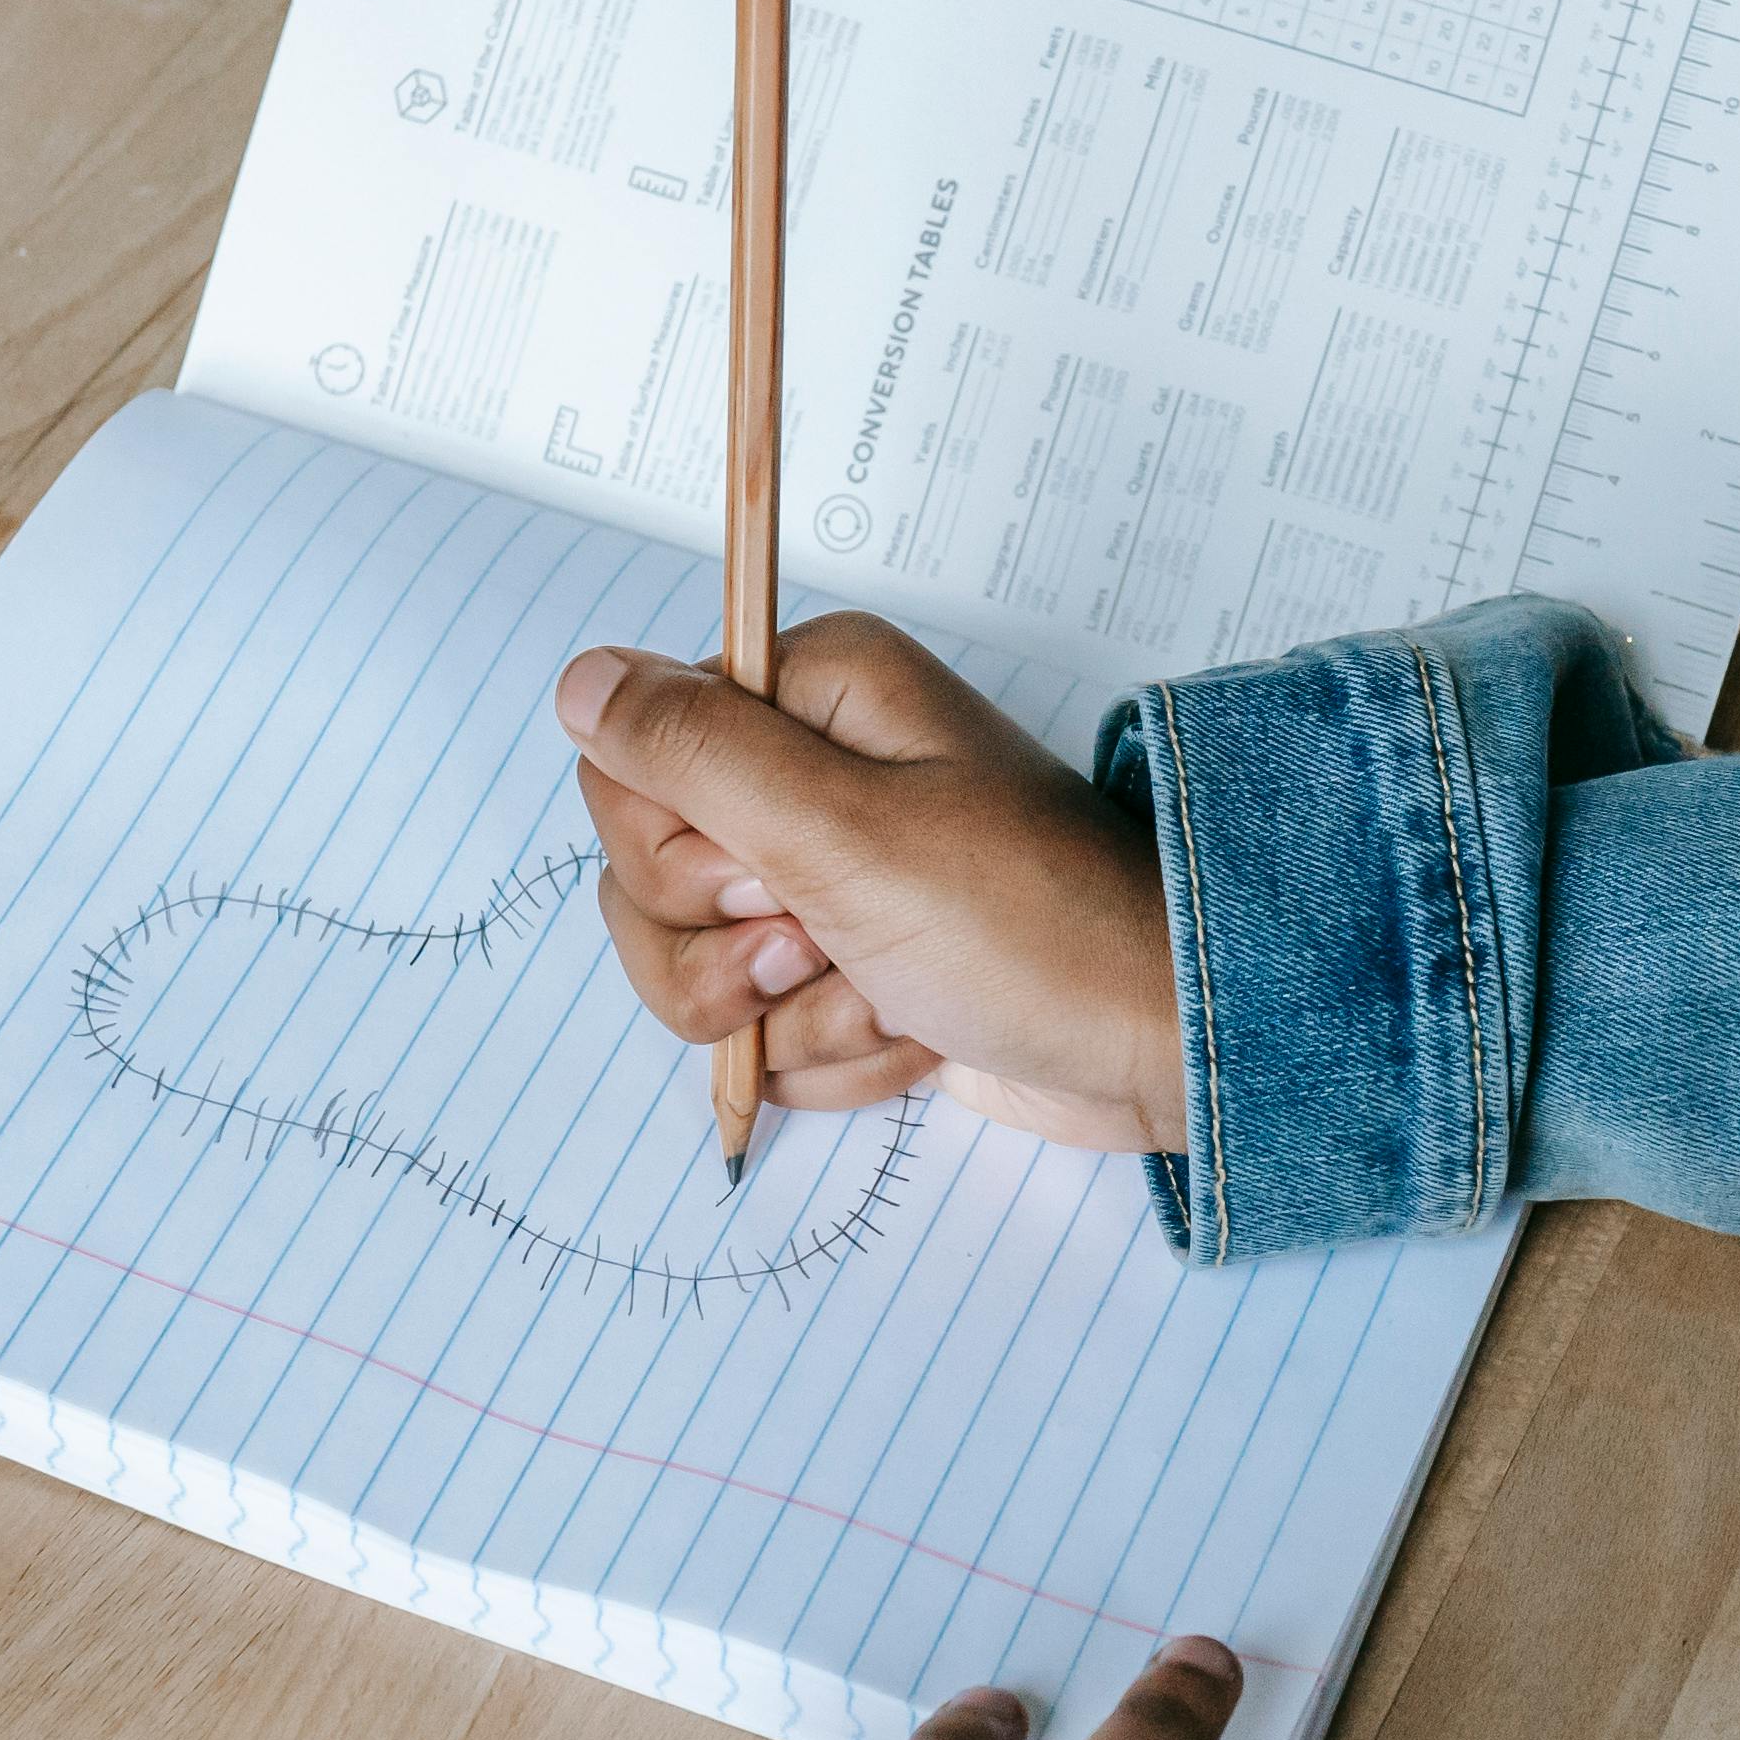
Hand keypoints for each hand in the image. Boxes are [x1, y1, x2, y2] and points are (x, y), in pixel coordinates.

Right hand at [553, 614, 1180, 1152]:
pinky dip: (833, 1055)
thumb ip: (694, 753)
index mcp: (810, 697)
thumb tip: (580, 683)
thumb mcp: (844, 829)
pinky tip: (914, 1036)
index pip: (629, 767)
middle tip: (836, 940)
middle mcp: (809, 775)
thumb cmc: (1032, 927)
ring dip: (791, 1016)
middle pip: (646, 878)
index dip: (680, 851)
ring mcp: (826, 882)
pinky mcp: (845, 974)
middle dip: (732, 954)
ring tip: (891, 997)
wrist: (1159, 1047)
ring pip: (694, 971)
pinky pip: (762, 1035)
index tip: (778, 879)